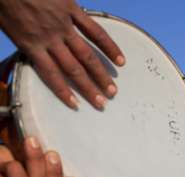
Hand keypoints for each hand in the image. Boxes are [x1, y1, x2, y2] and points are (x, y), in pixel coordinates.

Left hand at [0, 0, 124, 108]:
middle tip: (102, 102)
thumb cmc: (4, 1)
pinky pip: (94, 30)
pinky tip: (120, 60)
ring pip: (86, 55)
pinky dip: (108, 46)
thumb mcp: (7, 26)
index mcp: (30, 43)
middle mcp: (49, 38)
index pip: (50, 74)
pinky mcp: (72, 9)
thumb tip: (38, 56)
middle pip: (73, 69)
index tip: (76, 105)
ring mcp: (63, 24)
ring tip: (113, 89)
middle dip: (89, 88)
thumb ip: (25, 42)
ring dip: (100, 74)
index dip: (63, 92)